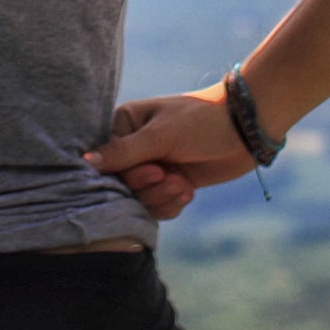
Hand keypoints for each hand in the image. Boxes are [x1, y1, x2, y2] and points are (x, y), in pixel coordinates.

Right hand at [87, 85, 252, 218]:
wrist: (245, 128)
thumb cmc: (200, 121)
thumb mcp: (161, 135)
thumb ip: (123, 152)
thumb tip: (84, 161)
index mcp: (125, 124)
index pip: (106, 162)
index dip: (127, 175)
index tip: (153, 171)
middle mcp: (134, 146)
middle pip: (123, 185)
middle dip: (148, 188)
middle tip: (170, 177)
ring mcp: (154, 166)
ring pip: (141, 200)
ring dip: (162, 198)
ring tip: (183, 186)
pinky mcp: (171, 182)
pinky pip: (159, 207)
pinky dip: (172, 205)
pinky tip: (188, 193)